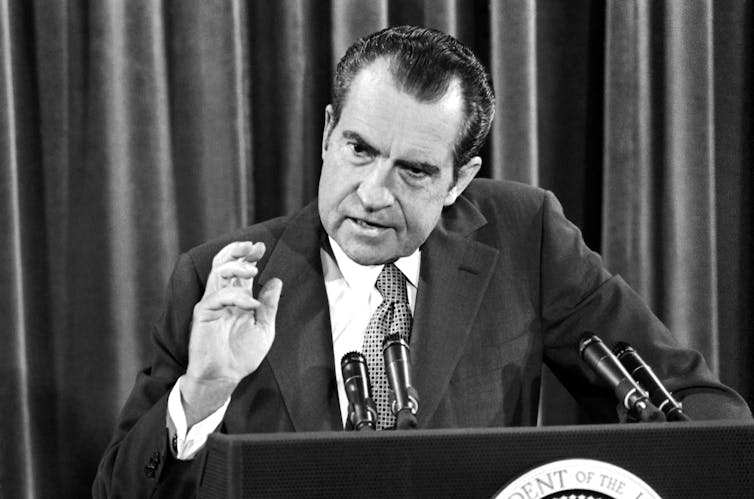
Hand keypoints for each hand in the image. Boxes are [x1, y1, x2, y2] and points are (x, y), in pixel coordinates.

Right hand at [181, 241, 281, 423]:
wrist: (225, 376)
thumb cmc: (242, 355)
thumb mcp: (264, 328)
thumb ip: (269, 305)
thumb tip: (276, 280)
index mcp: (236, 298)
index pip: (239, 270)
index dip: (248, 255)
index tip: (261, 247)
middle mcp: (222, 297)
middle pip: (223, 263)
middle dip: (238, 251)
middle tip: (255, 247)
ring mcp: (211, 304)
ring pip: (216, 272)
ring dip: (236, 265)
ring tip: (253, 270)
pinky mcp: (203, 314)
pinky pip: (217, 296)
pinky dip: (236, 295)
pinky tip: (251, 304)